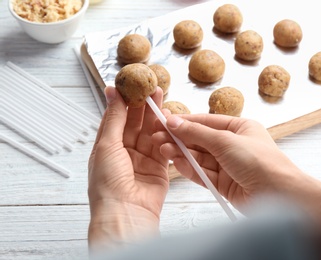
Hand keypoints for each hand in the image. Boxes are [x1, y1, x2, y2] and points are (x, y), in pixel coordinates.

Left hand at [88, 87, 168, 249]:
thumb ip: (114, 118)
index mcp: (107, 147)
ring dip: (156, 116)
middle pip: (136, 123)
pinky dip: (166, 133)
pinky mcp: (159, 167)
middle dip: (143, 105)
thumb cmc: (108, 184)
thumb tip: (111, 92)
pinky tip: (168, 120)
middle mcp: (125, 152)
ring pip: (151, 132)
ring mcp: (142, 159)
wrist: (126, 213)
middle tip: (151, 88)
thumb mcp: (107, 145)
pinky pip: (164, 145)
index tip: (132, 85)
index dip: (124, 101)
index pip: (116, 118)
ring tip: (161, 98)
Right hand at [152, 114, 320, 225]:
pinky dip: (190, 168)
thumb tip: (174, 121)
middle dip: (179, 138)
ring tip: (163, 149)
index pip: (206, 121)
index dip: (184, 121)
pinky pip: (202, 173)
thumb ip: (197, 132)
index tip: (164, 120)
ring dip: (181, 153)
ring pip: (199, 157)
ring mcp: (228, 165)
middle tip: (158, 136)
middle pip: (200, 139)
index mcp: (239, 128)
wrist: (278, 195)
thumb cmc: (260, 162)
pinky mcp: (224, 183)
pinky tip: (177, 163)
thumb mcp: (225, 141)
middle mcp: (233, 145)